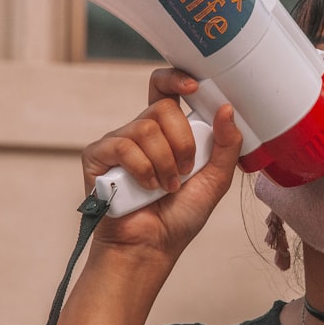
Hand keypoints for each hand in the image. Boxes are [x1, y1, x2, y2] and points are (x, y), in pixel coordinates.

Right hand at [80, 68, 242, 262]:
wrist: (152, 247)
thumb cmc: (180, 216)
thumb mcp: (215, 180)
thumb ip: (226, 146)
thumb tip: (227, 109)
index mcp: (167, 131)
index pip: (166, 89)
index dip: (176, 78)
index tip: (194, 86)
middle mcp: (141, 131)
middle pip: (162, 107)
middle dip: (182, 141)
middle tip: (185, 171)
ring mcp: (117, 142)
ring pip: (145, 128)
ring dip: (164, 163)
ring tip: (166, 187)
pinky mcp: (97, 157)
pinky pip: (123, 146)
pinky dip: (142, 169)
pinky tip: (146, 188)